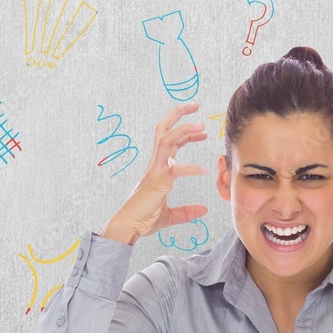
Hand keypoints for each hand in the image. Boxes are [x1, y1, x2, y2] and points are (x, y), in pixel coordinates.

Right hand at [115, 102, 209, 237]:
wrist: (129, 228)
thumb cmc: (144, 219)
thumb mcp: (170, 215)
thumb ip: (186, 211)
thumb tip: (203, 210)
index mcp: (157, 167)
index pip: (170, 141)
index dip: (185, 131)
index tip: (201, 128)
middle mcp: (155, 164)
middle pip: (163, 129)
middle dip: (178, 114)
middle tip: (195, 104)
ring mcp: (155, 171)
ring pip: (166, 140)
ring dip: (184, 130)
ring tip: (202, 126)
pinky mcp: (157, 181)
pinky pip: (175, 169)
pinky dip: (189, 168)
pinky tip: (202, 172)